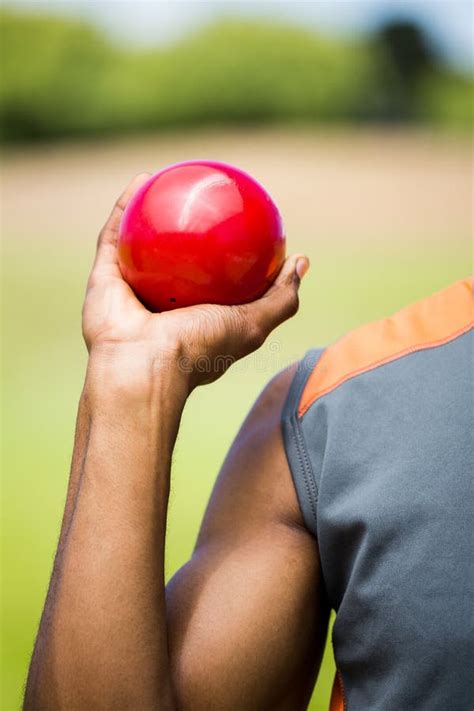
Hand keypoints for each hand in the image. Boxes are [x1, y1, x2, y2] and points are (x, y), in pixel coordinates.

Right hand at [83, 174, 308, 389]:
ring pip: (142, 242)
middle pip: (177, 257)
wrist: (141, 367)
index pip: (216, 279)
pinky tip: (142, 180)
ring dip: (154, 211)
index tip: (244, 224)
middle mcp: (163, 302)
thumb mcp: (253, 324)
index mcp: (195, 316)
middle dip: (189, 228)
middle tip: (206, 197)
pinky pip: (115, 235)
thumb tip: (301, 262)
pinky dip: (125, 207)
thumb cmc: (200, 348)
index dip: (229, 252)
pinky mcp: (104, 278)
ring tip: (172, 180)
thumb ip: (280, 297)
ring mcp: (132, 289)